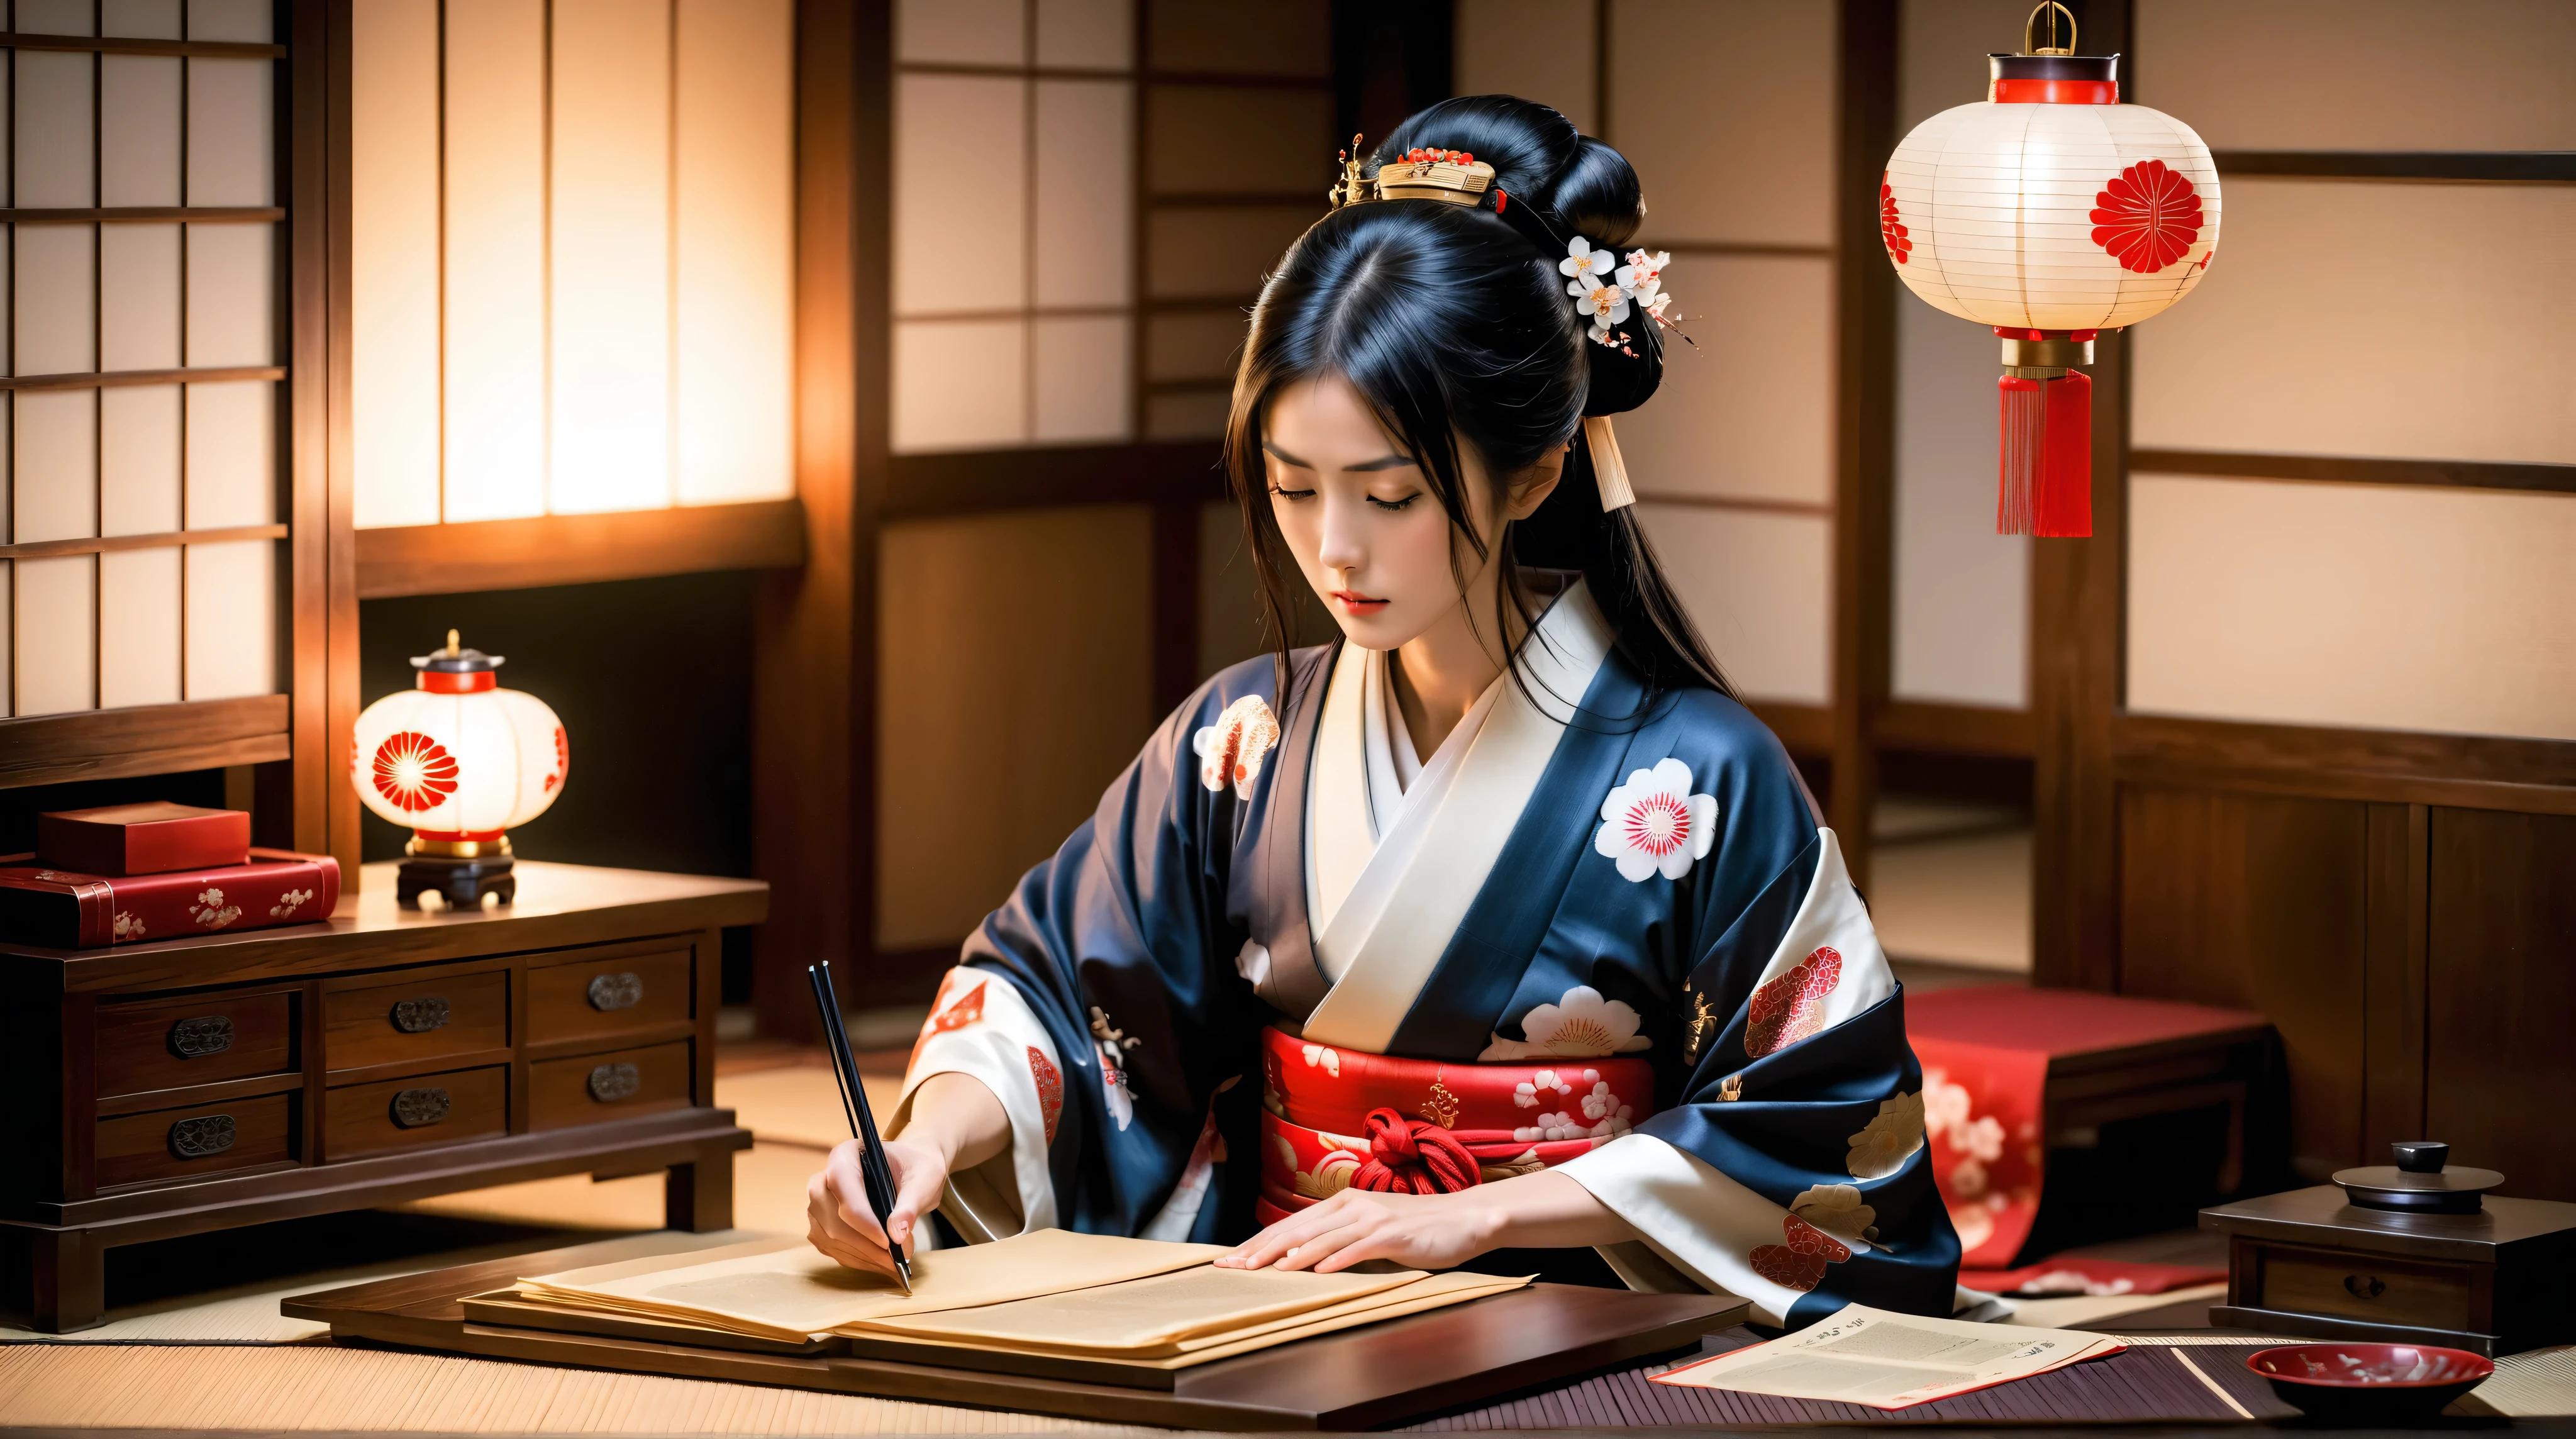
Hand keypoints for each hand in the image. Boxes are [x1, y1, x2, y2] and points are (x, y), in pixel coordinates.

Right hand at [805, 1135, 947, 1277]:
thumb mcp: (924, 1180)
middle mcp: (825, 1178)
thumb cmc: (916, 1168)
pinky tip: (879, 1263)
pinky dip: (856, 1259)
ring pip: (830, 1237)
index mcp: (846, 1155)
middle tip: (895, 1259)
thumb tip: (897, 1234)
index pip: (843, 1185)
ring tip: (892, 1263)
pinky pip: (832, 1248)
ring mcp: (820, 1204)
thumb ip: (910, 1204)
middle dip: (864, 1243)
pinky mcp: (823, 1225)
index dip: (862, 1217)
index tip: (887, 1241)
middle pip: (832, 1216)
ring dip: (861, 1256)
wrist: (910, 1170)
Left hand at [1214, 1187, 1500, 1273]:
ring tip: (1264, 1270)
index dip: (1260, 1241)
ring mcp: (1373, 1219)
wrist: (1465, 1218)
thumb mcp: (1373, 1228)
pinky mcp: (1393, 1235)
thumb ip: (1341, 1237)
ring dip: (1290, 1255)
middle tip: (1233, 1267)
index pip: (1292, 1224)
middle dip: (1262, 1249)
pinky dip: (1337, 1260)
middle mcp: (1353, 1207)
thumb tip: (1304, 1256)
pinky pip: (1359, 1249)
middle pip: (1298, 1229)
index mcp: (1344, 1204)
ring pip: (1322, 1238)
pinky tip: (1318, 1272)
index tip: (1232, 1260)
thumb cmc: (1418, 1228)